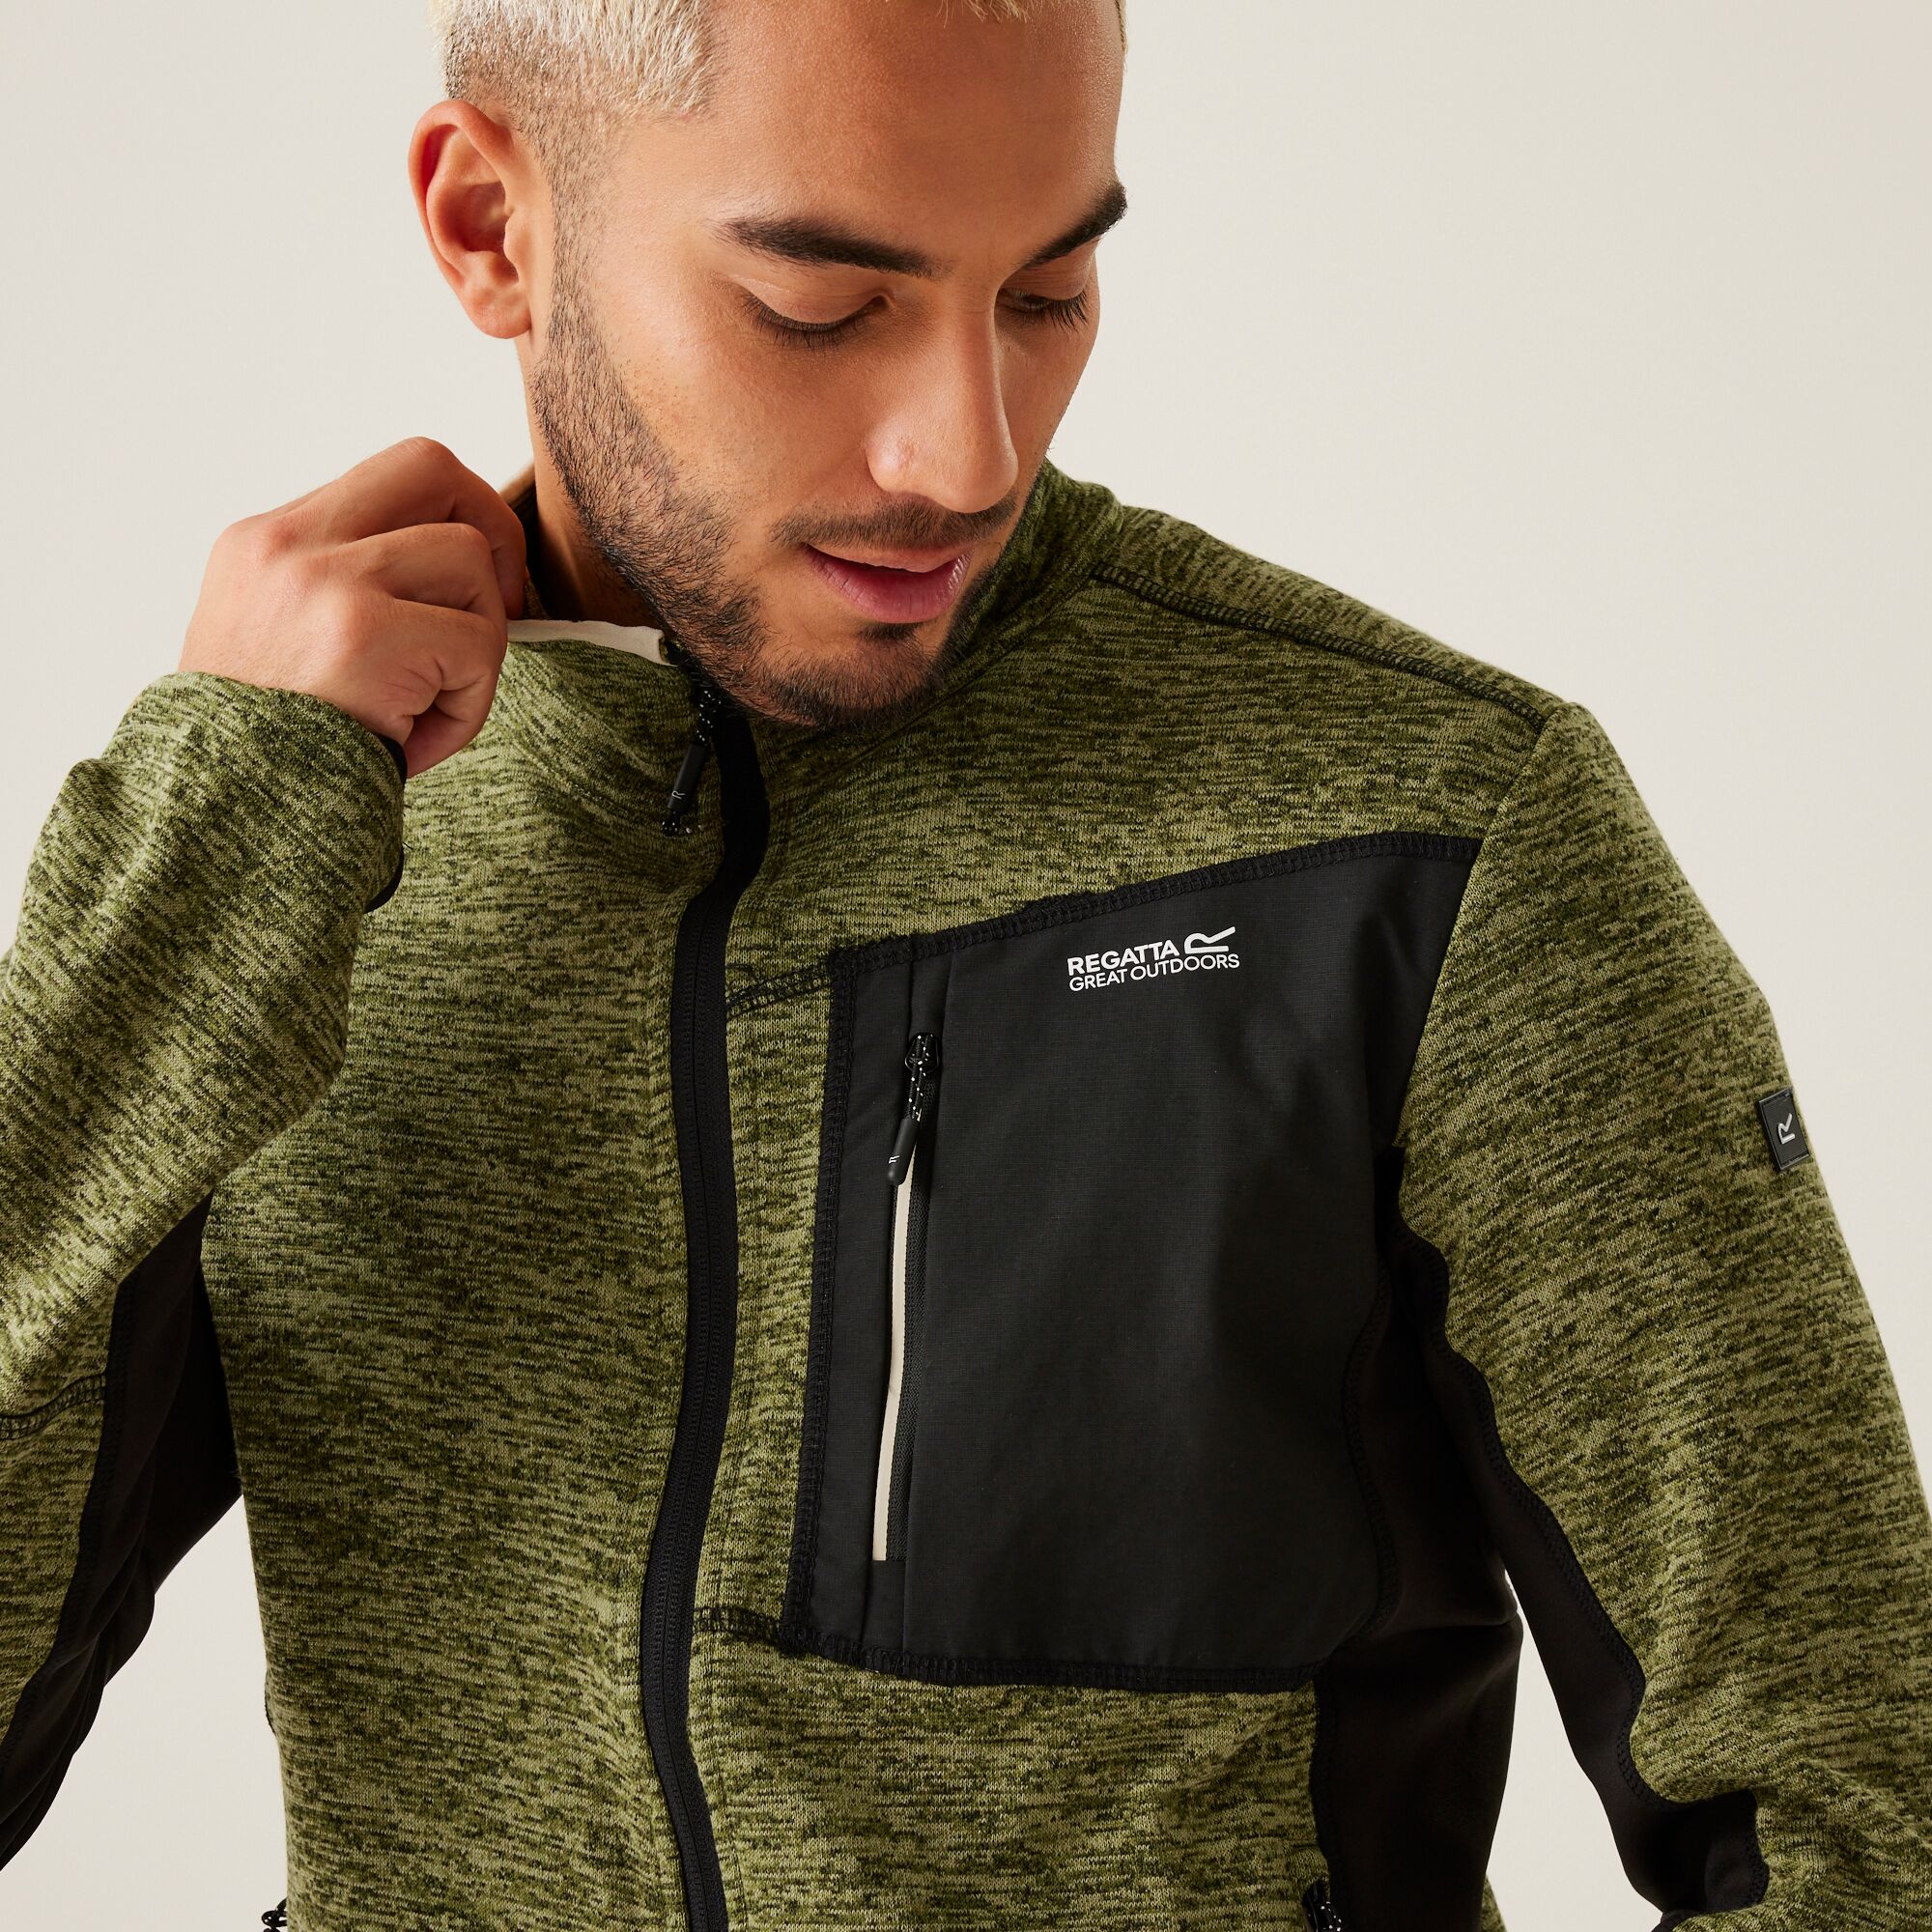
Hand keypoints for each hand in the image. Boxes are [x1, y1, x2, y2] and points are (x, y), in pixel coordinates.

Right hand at [178, 436, 526, 777]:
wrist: (220, 814)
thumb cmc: (270, 746)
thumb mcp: (282, 640)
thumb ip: (350, 588)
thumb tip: (463, 563)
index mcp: (266, 538)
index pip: (397, 473)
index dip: (457, 515)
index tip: (467, 583)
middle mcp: (288, 542)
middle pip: (435, 467)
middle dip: (494, 534)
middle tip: (496, 609)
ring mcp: (325, 581)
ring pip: (469, 560)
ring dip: (478, 639)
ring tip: (429, 703)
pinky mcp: (365, 634)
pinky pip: (479, 644)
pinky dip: (469, 701)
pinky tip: (417, 741)